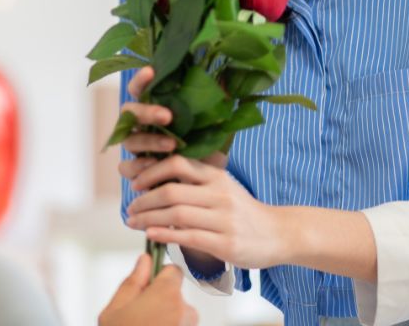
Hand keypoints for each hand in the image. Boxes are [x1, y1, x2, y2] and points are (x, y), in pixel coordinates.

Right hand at [98, 253, 197, 325]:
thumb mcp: (115, 309)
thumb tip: (145, 260)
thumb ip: (133, 281)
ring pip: (179, 312)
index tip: (147, 284)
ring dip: (166, 316)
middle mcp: (184, 311)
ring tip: (145, 324)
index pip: (173, 270)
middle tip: (140, 313)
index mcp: (166, 294)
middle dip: (161, 299)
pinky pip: (181, 325)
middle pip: (176, 293)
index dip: (159, 276)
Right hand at [118, 67, 227, 178]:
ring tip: (172, 145)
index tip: (151, 71)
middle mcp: (141, 126)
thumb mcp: (213, 123)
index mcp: (154, 108)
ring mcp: (136, 148)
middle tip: (168, 116)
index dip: (141, 79)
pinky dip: (138, 166)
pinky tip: (154, 166)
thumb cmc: (205, 147)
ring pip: (128, 140)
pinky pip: (126, 167)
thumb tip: (224, 76)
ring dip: (149, 141)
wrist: (207, 182)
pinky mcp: (136, 171)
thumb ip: (214, 102)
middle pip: (128, 112)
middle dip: (146, 112)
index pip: (139, 88)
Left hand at [118, 67, 228, 273]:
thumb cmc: (243, 211)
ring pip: (176, 214)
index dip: (151, 172)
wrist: (278, 233)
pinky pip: (189, 237)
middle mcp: (219, 193)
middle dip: (144, 200)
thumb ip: (195, 182)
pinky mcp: (226, 243)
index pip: (177, 164)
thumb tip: (156, 180)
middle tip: (129, 209)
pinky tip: (151, 236)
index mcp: (216, 175)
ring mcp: (223, 219)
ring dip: (148, 219)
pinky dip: (165, 235)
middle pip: (172, 191)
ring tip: (134, 223)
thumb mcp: (222, 186)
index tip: (135, 184)